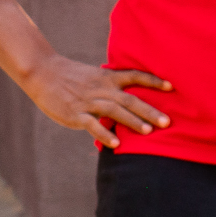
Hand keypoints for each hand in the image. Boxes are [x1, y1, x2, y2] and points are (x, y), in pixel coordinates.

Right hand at [24, 52, 170, 147]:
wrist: (43, 73)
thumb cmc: (72, 77)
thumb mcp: (95, 76)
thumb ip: (113, 86)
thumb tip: (135, 98)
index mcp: (108, 78)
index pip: (135, 76)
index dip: (153, 81)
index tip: (172, 87)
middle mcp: (101, 89)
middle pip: (129, 99)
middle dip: (149, 110)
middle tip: (167, 121)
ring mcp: (88, 102)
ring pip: (114, 111)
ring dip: (132, 121)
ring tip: (149, 132)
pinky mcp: (75, 114)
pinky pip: (92, 124)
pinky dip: (104, 133)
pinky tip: (117, 143)